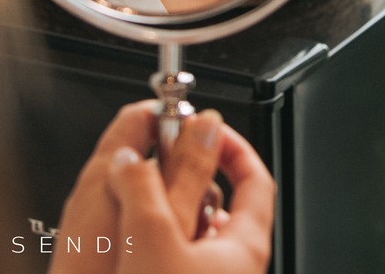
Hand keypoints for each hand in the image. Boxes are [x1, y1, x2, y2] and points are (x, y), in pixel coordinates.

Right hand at [49, 101, 273, 273]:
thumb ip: (143, 188)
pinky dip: (154, 240)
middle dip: (185, 174)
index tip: (206, 126)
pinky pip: (174, 258)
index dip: (233, 145)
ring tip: (137, 197)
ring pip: (193, 232)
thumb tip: (132, 156)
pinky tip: (128, 243)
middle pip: (221, 202)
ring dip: (166, 207)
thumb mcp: (153, 241)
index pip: (256, 179)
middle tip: (159, 157)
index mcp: (244, 245)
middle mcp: (234, 267)